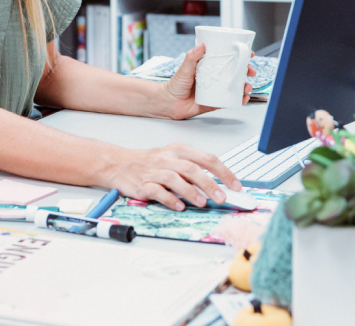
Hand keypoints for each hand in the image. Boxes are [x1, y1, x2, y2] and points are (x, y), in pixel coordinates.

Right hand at [106, 142, 242, 209]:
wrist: (119, 164)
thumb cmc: (150, 163)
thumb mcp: (173, 159)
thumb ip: (193, 170)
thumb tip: (218, 186)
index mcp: (178, 150)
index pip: (206, 158)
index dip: (223, 172)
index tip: (235, 185)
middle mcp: (167, 158)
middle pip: (192, 168)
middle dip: (209, 183)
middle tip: (222, 197)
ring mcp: (154, 171)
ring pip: (175, 179)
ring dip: (191, 191)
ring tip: (203, 203)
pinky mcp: (143, 184)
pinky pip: (158, 191)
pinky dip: (170, 199)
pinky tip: (179, 206)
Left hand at [157, 44, 256, 119]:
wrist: (169, 103)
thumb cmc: (175, 84)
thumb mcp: (184, 68)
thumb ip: (192, 57)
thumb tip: (201, 45)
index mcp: (209, 67)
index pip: (227, 59)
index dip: (239, 56)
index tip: (249, 53)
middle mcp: (215, 78)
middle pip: (235, 72)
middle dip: (246, 71)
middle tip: (250, 71)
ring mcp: (216, 90)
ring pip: (235, 87)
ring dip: (245, 86)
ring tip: (247, 86)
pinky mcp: (216, 102)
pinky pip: (230, 101)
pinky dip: (239, 100)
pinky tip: (243, 98)